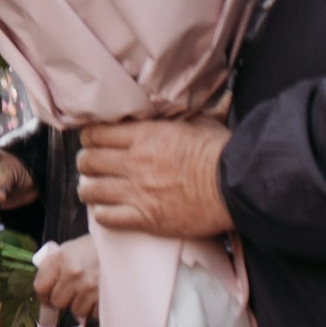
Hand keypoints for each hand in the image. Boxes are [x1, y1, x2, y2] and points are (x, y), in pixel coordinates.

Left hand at [34, 235, 102, 324]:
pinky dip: (94, 309)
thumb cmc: (93, 248)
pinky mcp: (104, 297)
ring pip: (75, 310)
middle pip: (57, 302)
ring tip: (87, 292)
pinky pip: (92, 314)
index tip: (47, 298)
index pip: (40, 287)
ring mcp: (89, 286)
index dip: (42, 296)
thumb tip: (42, 288)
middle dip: (63, 300)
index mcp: (61, 259)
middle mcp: (73, 273)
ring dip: (80, 305)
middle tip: (71, 293)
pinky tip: (98, 296)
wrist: (122, 245)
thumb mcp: (69, 249)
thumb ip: (53, 266)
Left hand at [78, 118, 231, 239]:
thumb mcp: (194, 123)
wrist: (239, 187)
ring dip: (89, 190)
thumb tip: (172, 106)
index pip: (96, 134)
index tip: (92, 141)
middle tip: (92, 166)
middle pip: (88, 161)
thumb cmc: (222, 153)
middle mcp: (134, 163)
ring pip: (90, 191)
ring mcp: (137, 192)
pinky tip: (108, 211)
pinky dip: (103, 214)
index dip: (90, 138)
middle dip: (86, 163)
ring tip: (93, 190)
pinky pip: (107, 218)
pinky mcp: (146, 219)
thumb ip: (172, 119)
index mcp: (144, 136)